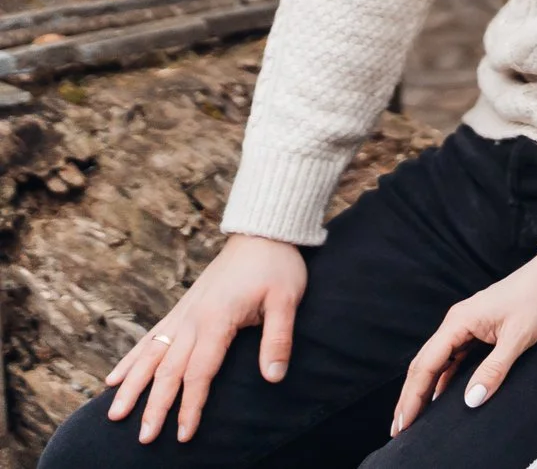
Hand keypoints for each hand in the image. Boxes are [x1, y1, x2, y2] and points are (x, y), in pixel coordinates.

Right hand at [106, 233, 305, 444]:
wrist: (261, 233)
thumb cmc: (277, 266)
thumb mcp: (287, 300)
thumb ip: (278, 339)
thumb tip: (274, 378)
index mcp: (217, 319)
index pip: (200, 372)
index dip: (191, 405)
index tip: (183, 434)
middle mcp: (192, 319)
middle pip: (169, 370)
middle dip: (155, 406)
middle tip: (144, 438)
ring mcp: (183, 314)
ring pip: (150, 355)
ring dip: (132, 386)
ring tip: (114, 415)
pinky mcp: (181, 309)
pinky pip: (150, 338)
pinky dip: (130, 360)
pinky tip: (113, 379)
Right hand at [392, 249, 536, 434]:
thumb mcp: (519, 337)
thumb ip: (495, 368)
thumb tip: (472, 400)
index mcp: (459, 322)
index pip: (426, 364)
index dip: (412, 396)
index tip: (404, 422)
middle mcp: (456, 323)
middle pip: (424, 364)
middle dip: (410, 397)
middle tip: (399, 429)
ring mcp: (465, 327)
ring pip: (436, 362)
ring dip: (423, 389)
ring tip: (413, 418)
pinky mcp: (476, 331)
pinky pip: (452, 359)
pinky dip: (442, 379)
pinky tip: (438, 398)